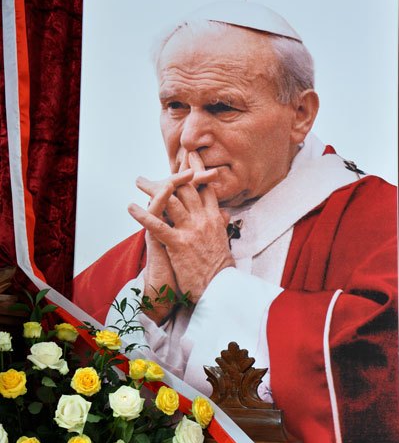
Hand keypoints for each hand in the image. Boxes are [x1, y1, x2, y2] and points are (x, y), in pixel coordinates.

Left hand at [129, 154, 233, 303]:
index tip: (189, 155)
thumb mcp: (223, 241)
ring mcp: (190, 230)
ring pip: (170, 201)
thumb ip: (220, 225)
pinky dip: (142, 215)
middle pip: (186, 189)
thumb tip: (222, 214)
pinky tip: (130, 208)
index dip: (196, 170)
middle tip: (158, 166)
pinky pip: (157, 225)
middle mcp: (203, 220)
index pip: (205, 187)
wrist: (221, 287)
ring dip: (152, 189)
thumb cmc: (221, 268)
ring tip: (139, 180)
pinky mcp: (178, 244)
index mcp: (215, 218)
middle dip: (170, 175)